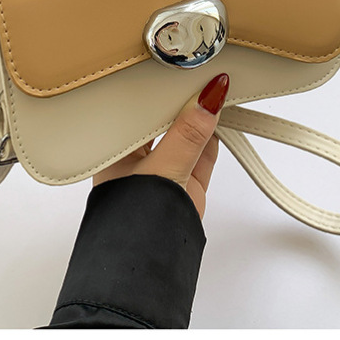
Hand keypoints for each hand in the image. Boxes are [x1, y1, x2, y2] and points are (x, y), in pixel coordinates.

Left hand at [92, 73, 229, 218]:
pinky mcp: (188, 183)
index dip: (161, 89)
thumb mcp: (163, 170)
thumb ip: (188, 135)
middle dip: (184, 99)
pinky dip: (215, 135)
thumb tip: (209, 98)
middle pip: (165, 119)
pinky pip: (204, 152)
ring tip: (216, 86)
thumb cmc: (132, 224)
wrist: (148, 270)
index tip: (182, 68)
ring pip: (187, 134)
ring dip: (202, 115)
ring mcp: (165, 171)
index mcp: (117, 150)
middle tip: (203, 73)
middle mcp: (139, 158)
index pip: (140, 109)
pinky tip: (223, 113)